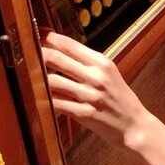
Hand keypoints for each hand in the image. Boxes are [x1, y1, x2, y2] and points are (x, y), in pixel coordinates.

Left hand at [41, 32, 152, 148]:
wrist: (135, 126)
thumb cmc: (121, 99)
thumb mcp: (110, 74)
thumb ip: (89, 63)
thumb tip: (62, 51)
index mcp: (103, 63)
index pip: (70, 45)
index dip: (50, 40)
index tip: (40, 38)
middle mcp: (96, 77)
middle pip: (57, 59)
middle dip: (39, 56)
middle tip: (29, 56)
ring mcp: (90, 96)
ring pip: (53, 81)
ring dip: (39, 80)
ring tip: (33, 78)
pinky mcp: (84, 114)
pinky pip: (57, 103)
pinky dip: (46, 100)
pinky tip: (41, 98)